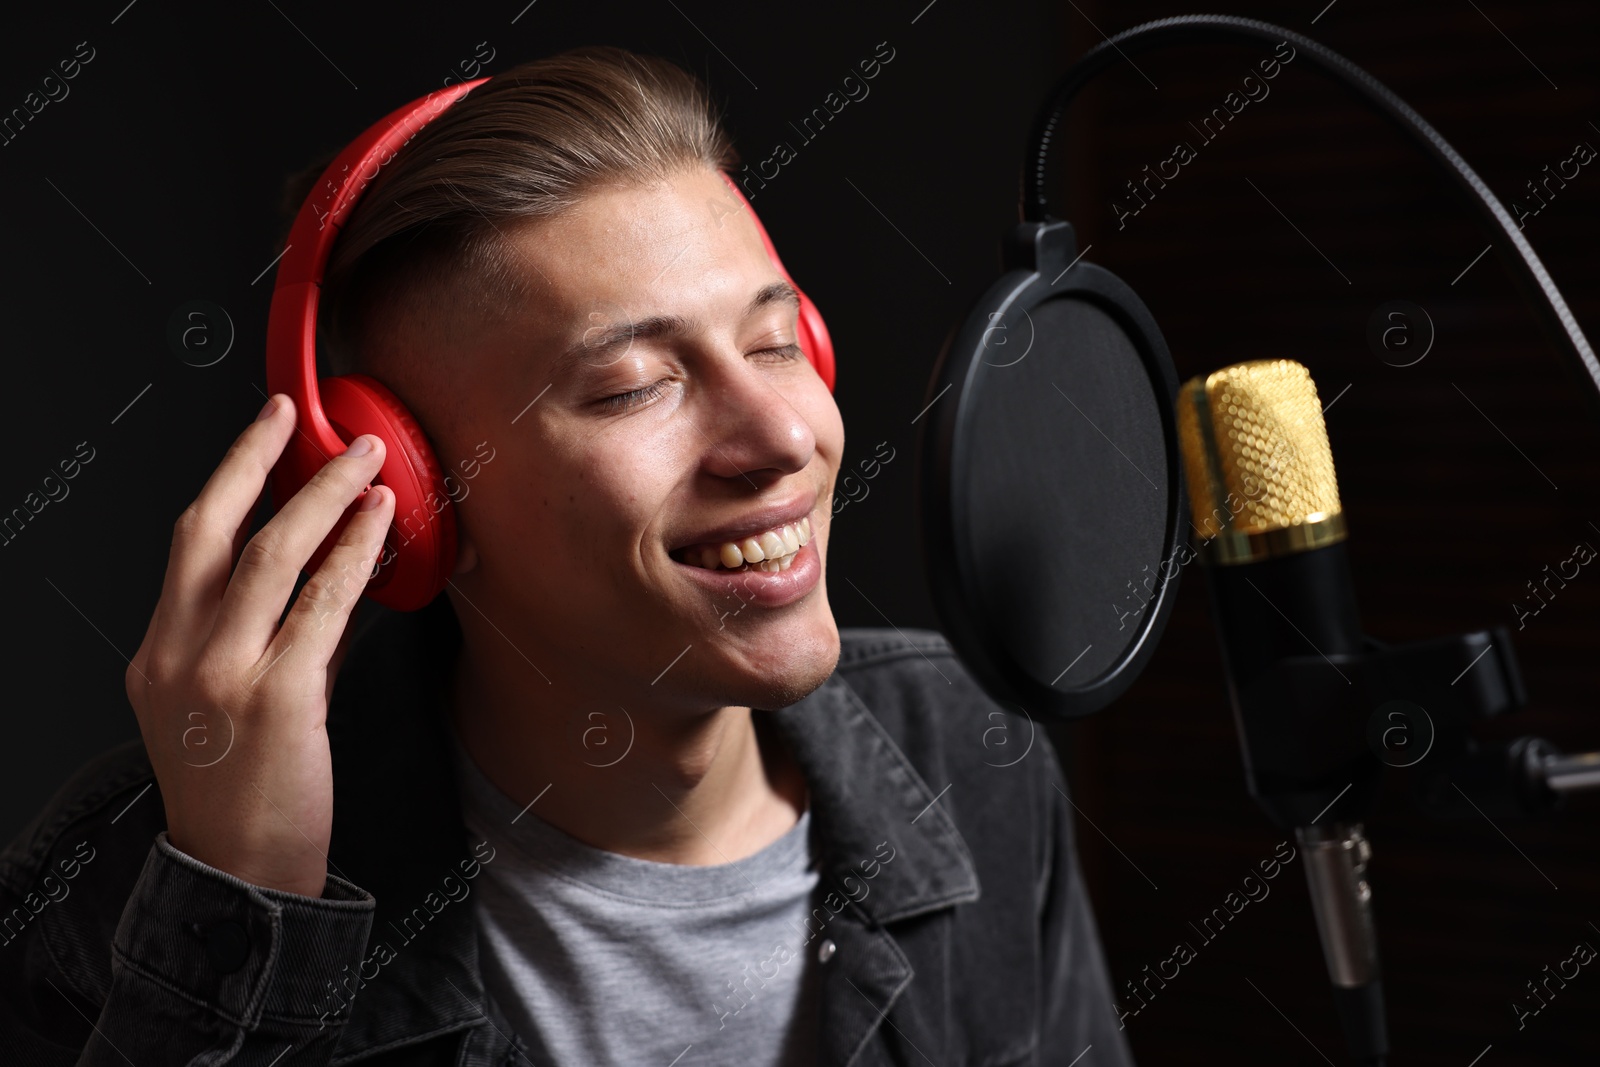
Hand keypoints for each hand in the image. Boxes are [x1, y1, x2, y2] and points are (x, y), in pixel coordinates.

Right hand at [125, 393, 393, 897]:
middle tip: (304, 417)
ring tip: (367, 463)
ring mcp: (221, 676)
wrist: (241, 877)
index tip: (267, 431)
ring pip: (270, 556)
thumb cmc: (246, 791)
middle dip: (259, 460)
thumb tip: (340, 572)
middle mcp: (177, 657)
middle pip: (212, 530)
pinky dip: (354, 556)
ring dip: (323, 498)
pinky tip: (381, 526)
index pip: (189, 542)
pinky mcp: (277, 698)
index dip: (230, 476)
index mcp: (158, 654)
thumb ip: (283, 635)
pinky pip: (321, 606)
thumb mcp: (240, 702)